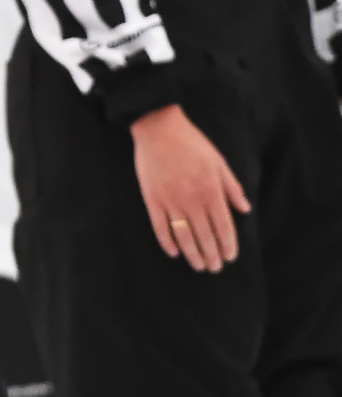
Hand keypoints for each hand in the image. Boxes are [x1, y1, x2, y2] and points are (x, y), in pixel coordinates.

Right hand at [131, 104, 249, 272]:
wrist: (158, 128)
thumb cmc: (192, 142)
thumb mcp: (219, 161)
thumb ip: (232, 187)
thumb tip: (245, 210)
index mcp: (211, 190)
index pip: (223, 226)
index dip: (227, 244)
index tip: (230, 257)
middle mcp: (192, 199)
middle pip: (204, 235)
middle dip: (211, 254)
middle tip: (214, 268)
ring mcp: (170, 200)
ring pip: (184, 235)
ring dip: (192, 253)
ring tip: (199, 265)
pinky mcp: (152, 199)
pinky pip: (160, 226)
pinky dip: (167, 242)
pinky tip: (174, 252)